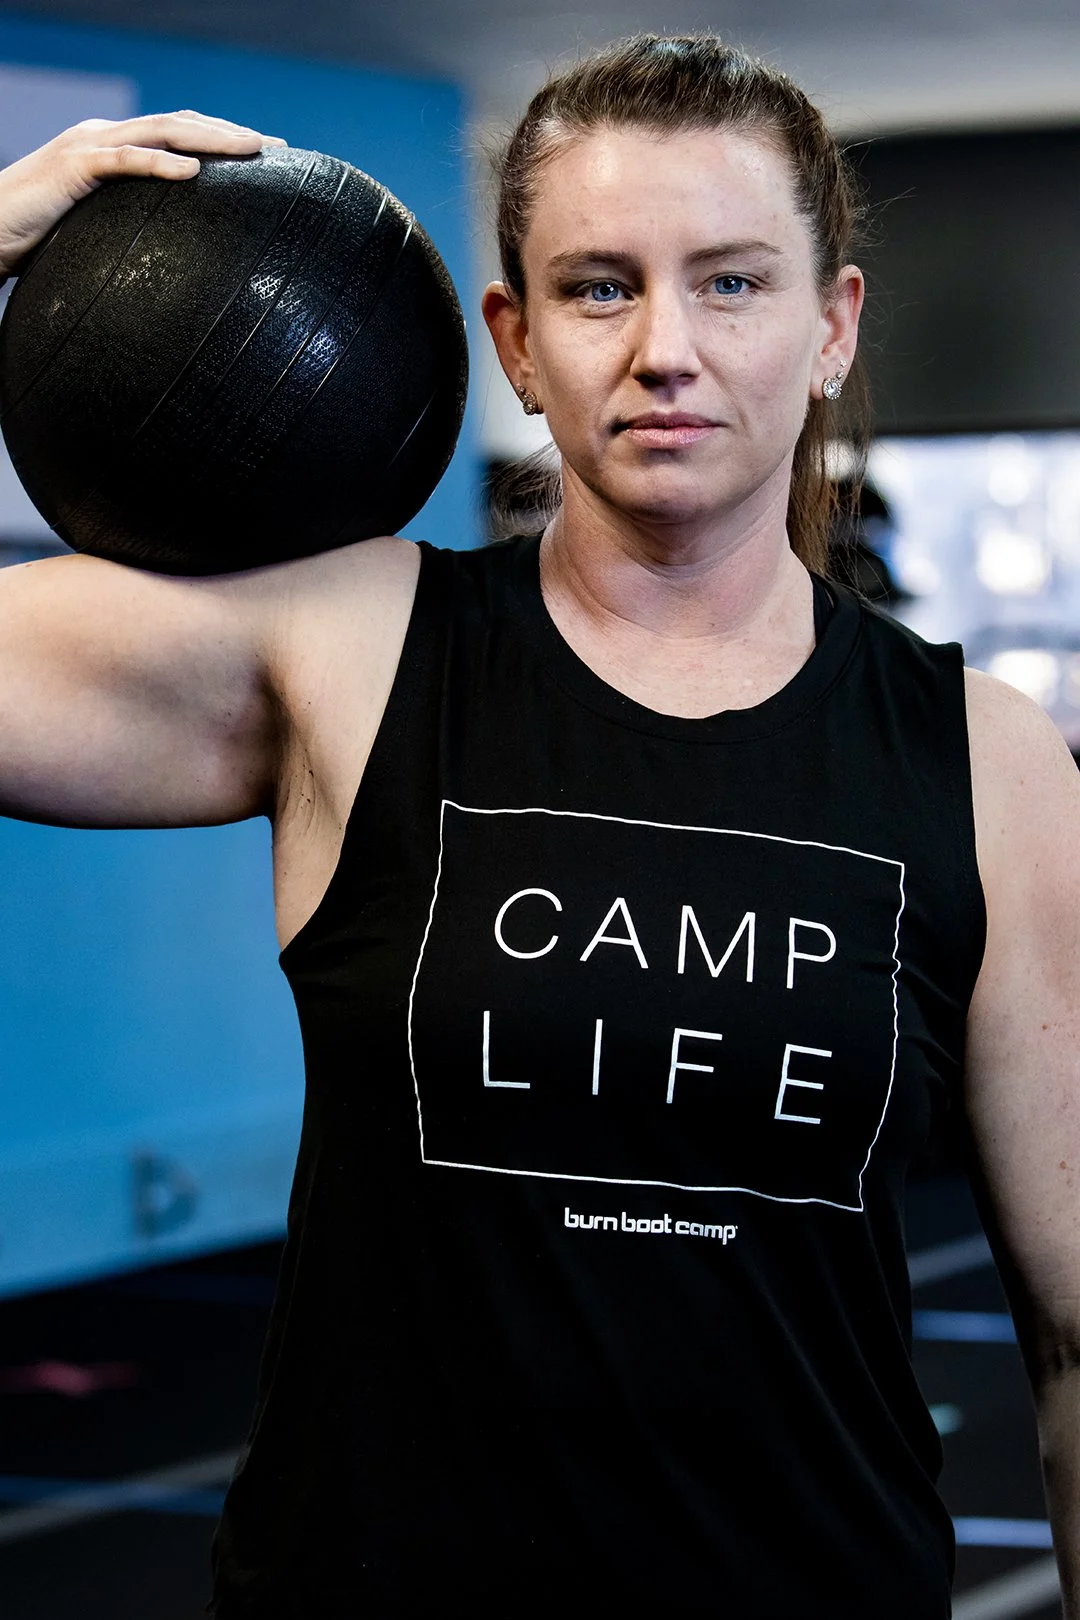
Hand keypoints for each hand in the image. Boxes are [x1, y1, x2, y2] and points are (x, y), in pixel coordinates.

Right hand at [0, 110, 286, 276]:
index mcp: (115, 148)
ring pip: (161, 131)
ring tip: (250, 150)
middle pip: (180, 124)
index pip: (178, 134)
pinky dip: (160, 164)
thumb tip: (177, 260)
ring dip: (209, 138)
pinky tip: (194, 173)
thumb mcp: (99, 231)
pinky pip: (124, 160)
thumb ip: (135, 229)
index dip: (222, 139)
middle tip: (276, 148)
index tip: (267, 156)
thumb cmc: (39, 239)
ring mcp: (89, 145)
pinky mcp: (74, 166)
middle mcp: (105, 136)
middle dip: (230, 133)